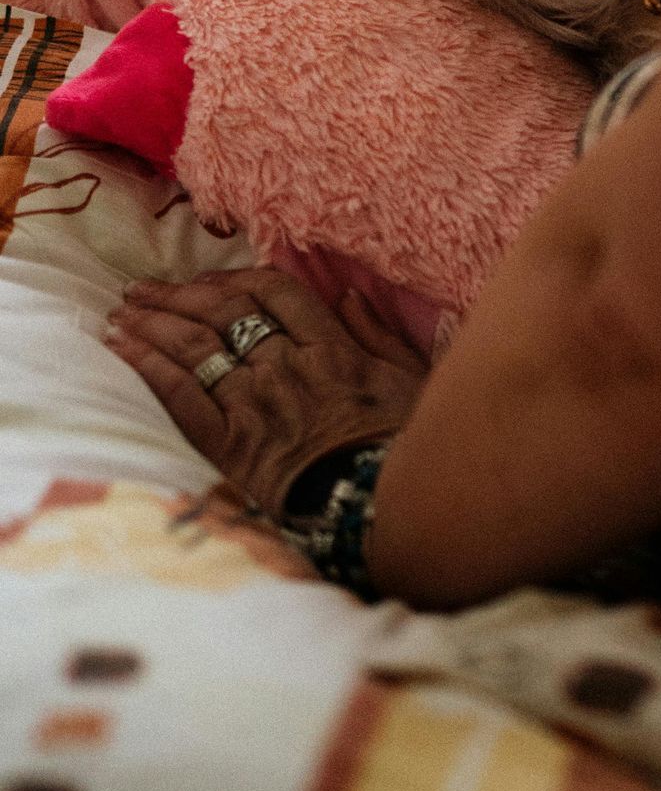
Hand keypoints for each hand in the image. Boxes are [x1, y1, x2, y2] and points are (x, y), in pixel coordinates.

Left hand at [105, 267, 429, 520]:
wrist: (378, 510)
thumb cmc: (404, 446)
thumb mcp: (409, 379)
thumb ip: (377, 332)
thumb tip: (349, 293)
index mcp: (330, 347)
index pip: (274, 293)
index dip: (235, 281)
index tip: (208, 281)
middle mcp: (285, 365)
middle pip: (224, 314)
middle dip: (179, 295)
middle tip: (141, 287)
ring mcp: (255, 402)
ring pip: (195, 346)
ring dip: (154, 323)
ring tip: (122, 311)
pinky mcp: (229, 443)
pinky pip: (181, 395)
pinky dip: (148, 365)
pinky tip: (122, 347)